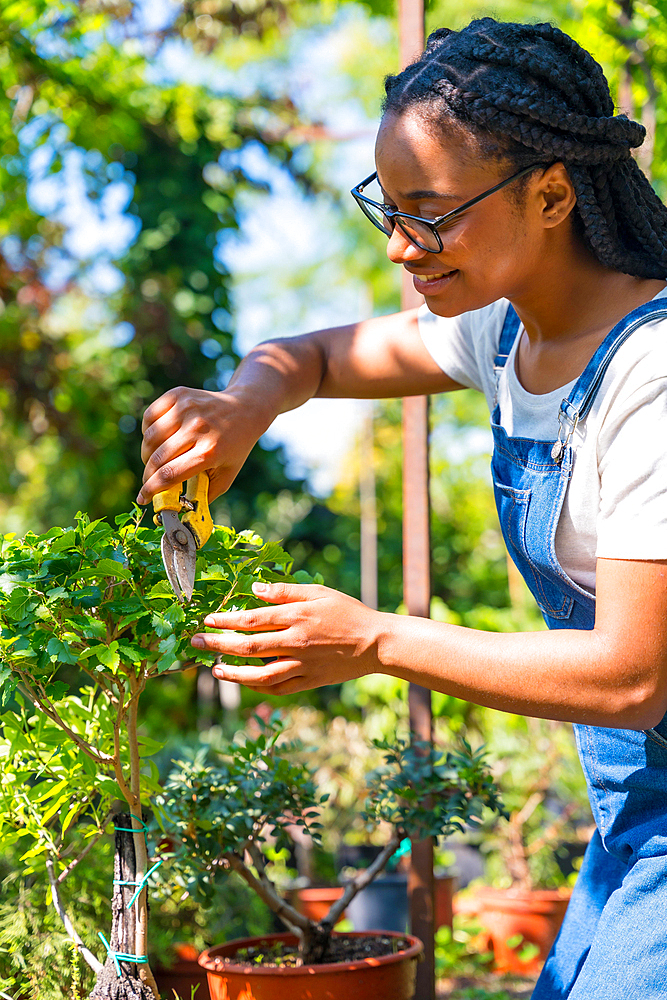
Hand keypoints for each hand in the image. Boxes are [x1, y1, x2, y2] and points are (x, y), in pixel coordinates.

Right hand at [138, 385, 267, 503]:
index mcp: (209, 452)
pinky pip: (150, 417)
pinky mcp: (178, 395)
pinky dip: (148, 431)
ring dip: (147, 454)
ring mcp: (186, 409)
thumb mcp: (227, 475)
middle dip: (148, 474)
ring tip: (155, 459)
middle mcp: (197, 428)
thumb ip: (205, 495)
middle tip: (150, 480)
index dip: (151, 490)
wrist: (246, 408)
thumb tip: (181, 514)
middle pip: (156, 458)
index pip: (170, 475)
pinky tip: (158, 438)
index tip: (142, 498)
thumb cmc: (235, 446)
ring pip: (149, 438)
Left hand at [190, 581, 386, 694]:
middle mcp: (295, 642)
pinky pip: (277, 688)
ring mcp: (301, 665)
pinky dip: (257, 687)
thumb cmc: (348, 612)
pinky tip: (244, 681)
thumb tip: (255, 589)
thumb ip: (285, 591)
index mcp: (296, 616)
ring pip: (259, 675)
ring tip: (215, 669)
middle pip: (248, 647)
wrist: (375, 643)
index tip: (207, 621)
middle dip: (217, 645)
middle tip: (196, 644)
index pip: (251, 619)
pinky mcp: (308, 682)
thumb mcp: (318, 592)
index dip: (225, 621)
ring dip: (233, 673)